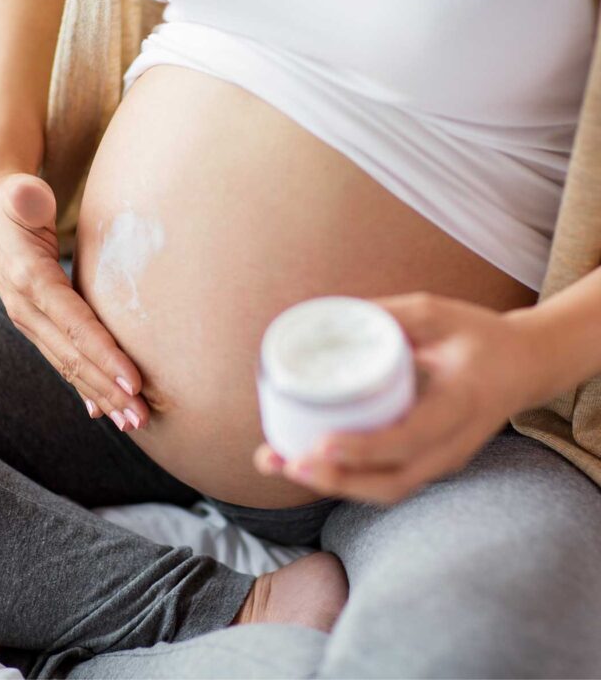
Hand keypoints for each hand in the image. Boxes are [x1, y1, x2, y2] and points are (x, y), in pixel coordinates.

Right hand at [0, 172, 149, 430]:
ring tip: (133, 422)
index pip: (73, 323)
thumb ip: (24, 196)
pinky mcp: (39, 327)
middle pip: (74, 357)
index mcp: (29, 281)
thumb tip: (28, 196)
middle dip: (109, 389)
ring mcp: (31, 323)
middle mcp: (27, 310)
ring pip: (70, 367)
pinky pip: (64, 362)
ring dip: (102, 397)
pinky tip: (104, 412)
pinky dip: (85, 388)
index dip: (103, 353)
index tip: (134, 380)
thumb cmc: (14, 200)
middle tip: (142, 417)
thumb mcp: (17, 193)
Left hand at [254, 293, 540, 504]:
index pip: (411, 437)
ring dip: (331, 484)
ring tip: (279, 464)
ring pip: (386, 490)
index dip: (365, 447)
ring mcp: (443, 460)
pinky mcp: (431, 462)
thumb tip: (328, 316)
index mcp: (460, 402)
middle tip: (285, 461)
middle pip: (393, 482)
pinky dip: (345, 478)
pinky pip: (386, 482)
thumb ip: (388, 315)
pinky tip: (304, 463)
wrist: (524, 367)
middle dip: (335, 479)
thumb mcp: (437, 313)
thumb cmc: (478, 336)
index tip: (322, 443)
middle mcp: (453, 443)